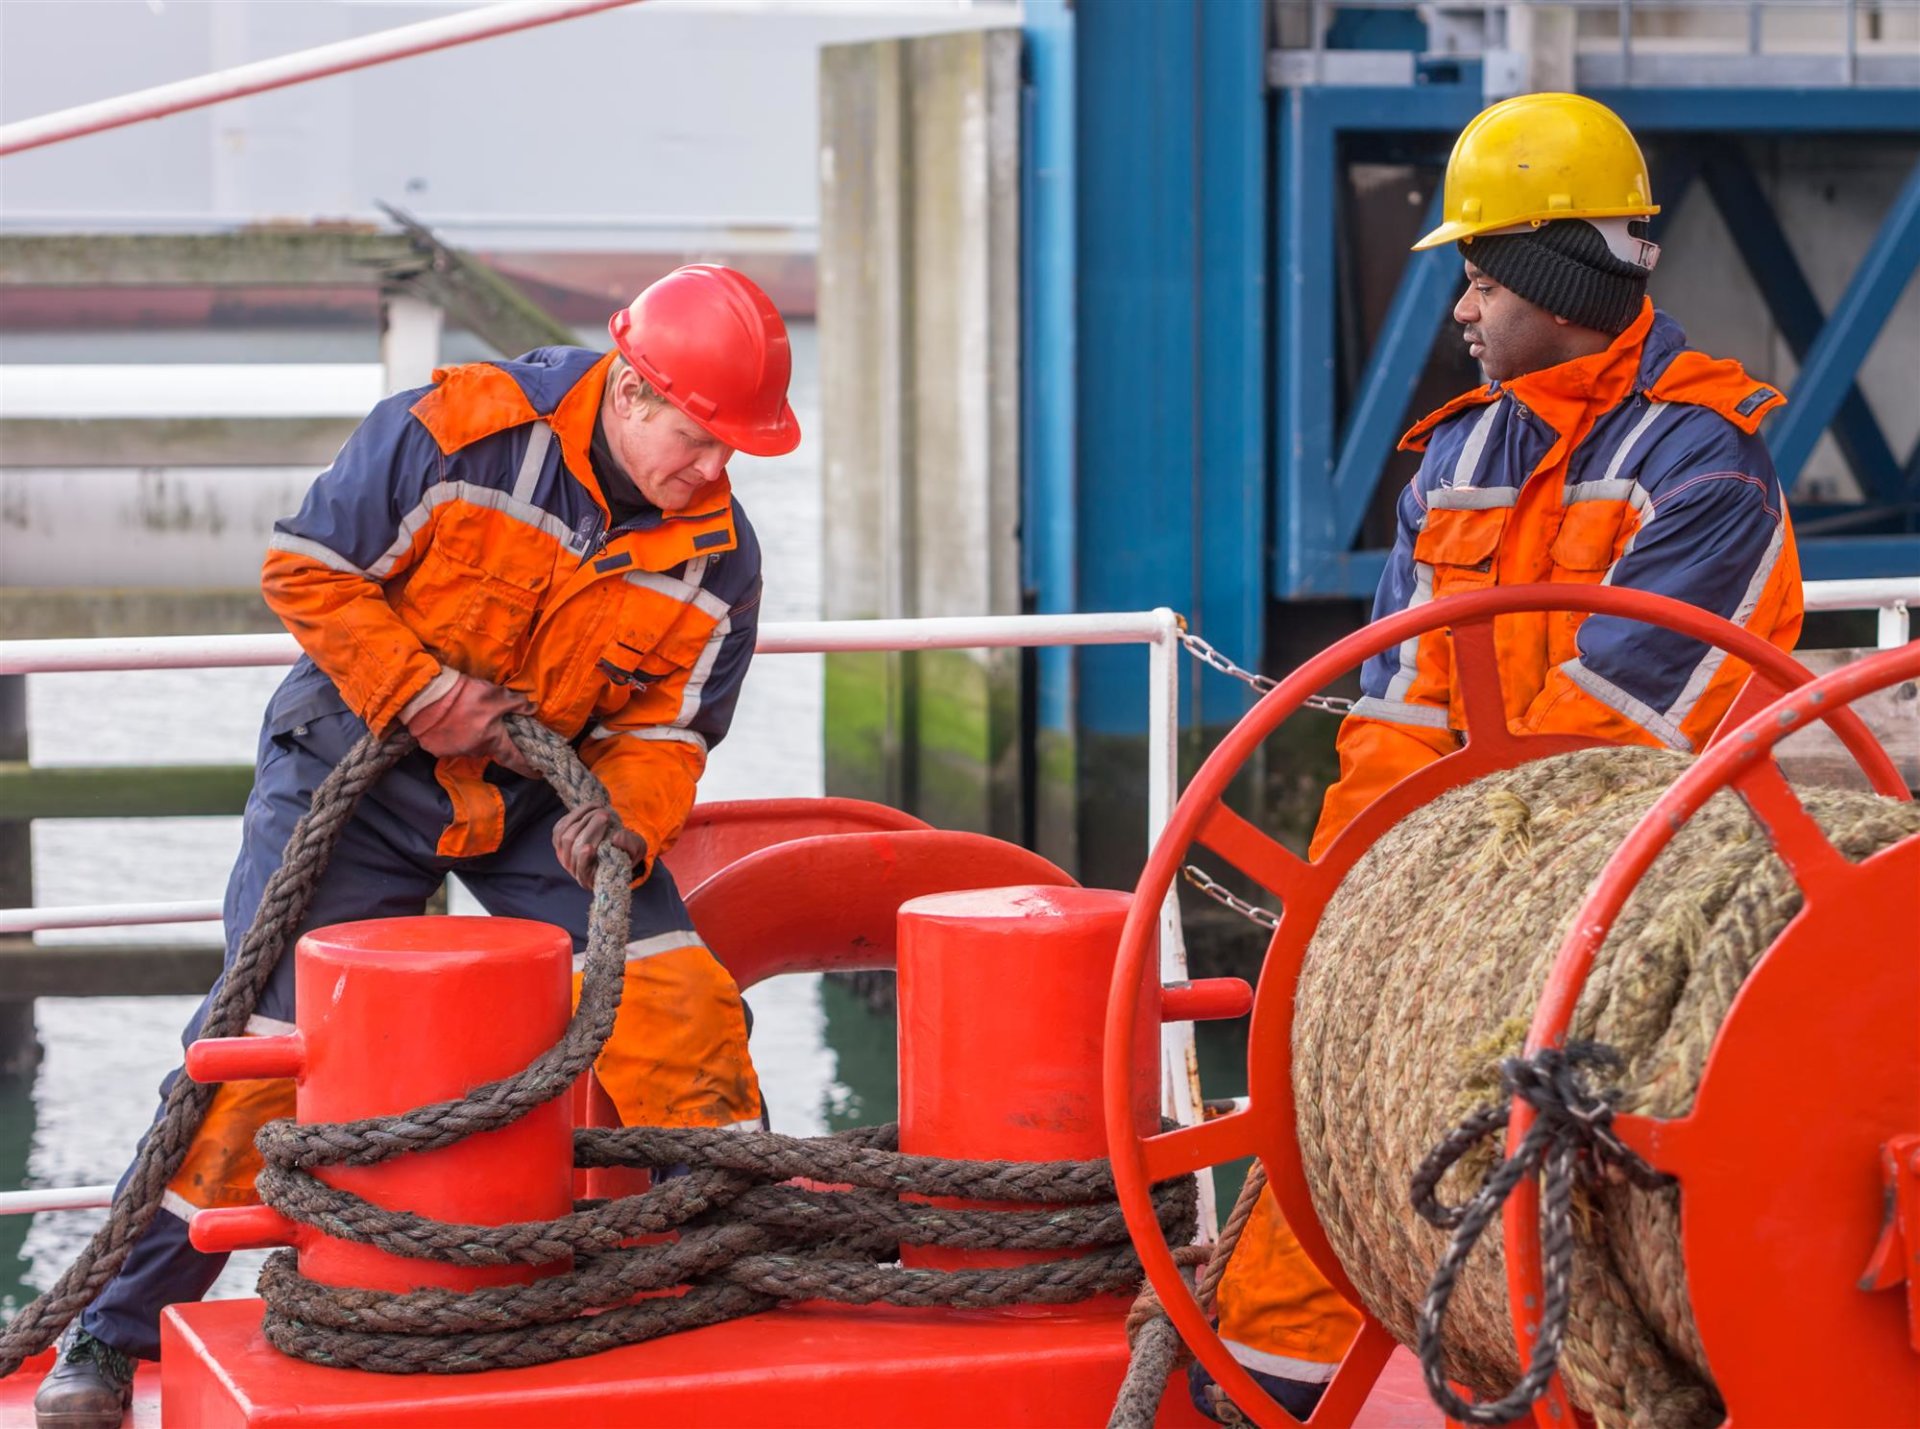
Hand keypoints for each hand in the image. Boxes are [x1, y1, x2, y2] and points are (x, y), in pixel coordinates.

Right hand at [403, 672, 537, 775]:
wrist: (427, 697)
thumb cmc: (465, 696)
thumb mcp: (497, 695)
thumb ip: (517, 704)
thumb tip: (532, 708)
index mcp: (493, 741)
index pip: (514, 759)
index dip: (526, 767)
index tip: (536, 774)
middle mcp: (474, 751)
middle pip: (490, 748)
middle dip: (494, 738)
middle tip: (491, 724)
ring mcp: (454, 752)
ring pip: (470, 746)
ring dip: (472, 736)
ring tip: (467, 718)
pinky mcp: (435, 748)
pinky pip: (450, 744)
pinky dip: (453, 735)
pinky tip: (450, 722)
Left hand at [552, 803, 646, 888]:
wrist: (615, 843)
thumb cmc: (626, 850)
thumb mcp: (636, 849)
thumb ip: (629, 845)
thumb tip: (617, 837)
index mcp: (591, 878)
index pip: (582, 871)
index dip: (583, 860)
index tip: (590, 848)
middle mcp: (574, 869)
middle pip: (574, 848)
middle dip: (589, 829)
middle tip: (605, 815)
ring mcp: (564, 855)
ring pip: (565, 836)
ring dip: (583, 819)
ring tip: (600, 809)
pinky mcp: (559, 840)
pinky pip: (560, 827)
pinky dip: (575, 814)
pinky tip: (591, 808)